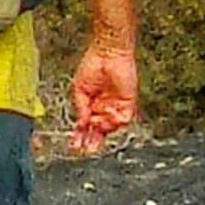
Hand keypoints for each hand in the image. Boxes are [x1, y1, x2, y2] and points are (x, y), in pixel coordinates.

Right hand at [67, 39, 138, 154]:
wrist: (108, 54)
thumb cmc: (92, 66)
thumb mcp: (80, 90)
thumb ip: (81, 108)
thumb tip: (80, 123)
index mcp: (92, 105)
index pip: (87, 125)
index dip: (81, 135)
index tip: (75, 145)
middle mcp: (104, 108)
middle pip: (100, 130)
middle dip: (93, 141)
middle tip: (86, 150)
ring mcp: (117, 106)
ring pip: (111, 126)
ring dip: (102, 130)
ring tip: (94, 126)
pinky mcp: (128, 102)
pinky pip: (123, 118)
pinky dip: (114, 121)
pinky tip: (106, 117)